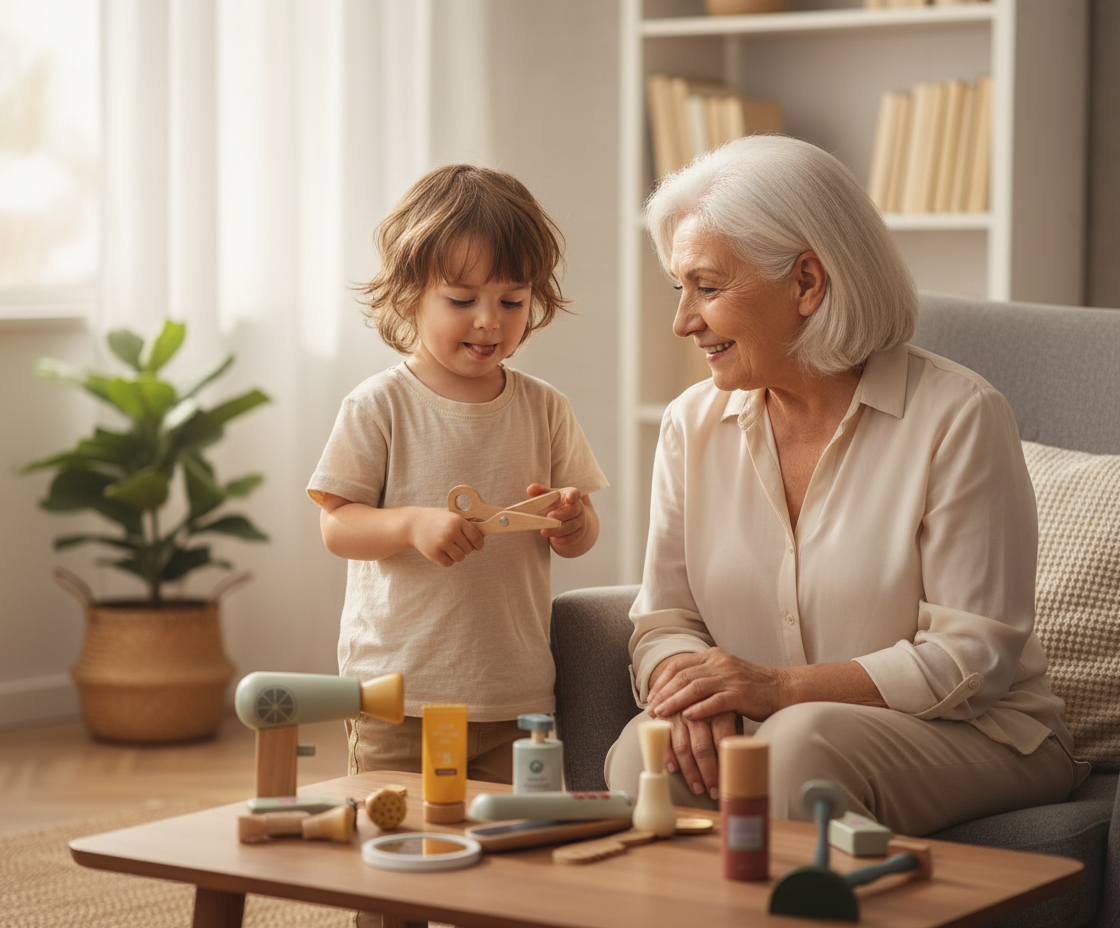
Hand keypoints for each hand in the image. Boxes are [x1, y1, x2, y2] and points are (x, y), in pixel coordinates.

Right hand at [409, 509, 483, 566]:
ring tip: (450, 548)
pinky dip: (448, 560)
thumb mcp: (452, 515)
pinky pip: (449, 563)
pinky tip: (442, 552)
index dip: (479, 544)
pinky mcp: (434, 554)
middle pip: (469, 549)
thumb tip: (485, 526)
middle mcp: (451, 532)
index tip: (478, 546)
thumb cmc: (437, 519)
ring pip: (460, 558)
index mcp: (457, 521)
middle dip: (466, 549)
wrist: (414, 524)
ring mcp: (442, 543)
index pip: (476, 537)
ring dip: (457, 555)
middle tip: (458, 544)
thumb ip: (468, 521)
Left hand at [526, 484, 597, 555]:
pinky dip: (563, 539)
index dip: (573, 495)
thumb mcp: (549, 495)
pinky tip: (553, 539)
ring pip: (572, 526)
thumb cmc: (556, 503)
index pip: (575, 494)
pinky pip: (573, 537)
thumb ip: (540, 491)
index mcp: (571, 495)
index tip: (569, 498)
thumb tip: (530, 489)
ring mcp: (580, 521)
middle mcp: (578, 508)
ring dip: (558, 530)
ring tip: (544, 531)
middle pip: (574, 511)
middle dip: (561, 514)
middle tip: (548, 516)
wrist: (568, 516)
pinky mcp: (579, 533)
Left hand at [647, 648, 785, 723]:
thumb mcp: (723, 673)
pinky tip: (687, 717)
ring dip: (675, 702)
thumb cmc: (750, 686)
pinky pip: (716, 701)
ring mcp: (730, 677)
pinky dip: (699, 709)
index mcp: (712, 655)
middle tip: (651, 709)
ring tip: (661, 714)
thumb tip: (675, 690)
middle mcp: (719, 663)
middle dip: (664, 693)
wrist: (781, 688)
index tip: (650, 696)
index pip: (678, 664)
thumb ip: (703, 676)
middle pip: (683, 676)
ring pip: (695, 687)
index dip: (661, 681)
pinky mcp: (741, 694)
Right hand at [659, 708, 739, 799]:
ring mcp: (679, 713)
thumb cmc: (717, 700)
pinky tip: (673, 770)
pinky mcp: (664, 716)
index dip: (724, 763)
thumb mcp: (731, 709)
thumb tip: (748, 753)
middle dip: (708, 773)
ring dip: (690, 771)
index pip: (722, 740)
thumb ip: (736, 729)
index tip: (729, 781)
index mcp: (719, 708)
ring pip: (682, 747)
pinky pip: (664, 739)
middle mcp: (698, 710)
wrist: (689, 677)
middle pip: (702, 747)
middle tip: (714, 792)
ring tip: (698, 789)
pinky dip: (667, 755)